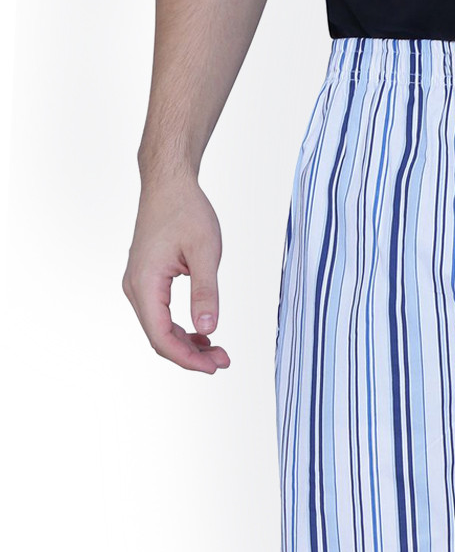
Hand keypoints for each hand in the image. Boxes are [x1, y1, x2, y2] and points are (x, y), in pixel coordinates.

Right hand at [122, 174, 230, 373]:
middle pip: (158, 338)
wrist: (168, 184)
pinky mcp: (146, 281)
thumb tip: (208, 329)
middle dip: (190, 356)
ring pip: (159, 330)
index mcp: (145, 282)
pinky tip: (203, 335)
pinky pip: (159, 316)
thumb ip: (206, 292)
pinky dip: (180, 330)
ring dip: (186, 345)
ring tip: (217, 352)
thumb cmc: (186, 211)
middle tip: (223, 361)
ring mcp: (138, 284)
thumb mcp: (205, 252)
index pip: (161, 336)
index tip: (215, 367)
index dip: (187, 359)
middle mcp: (135, 286)